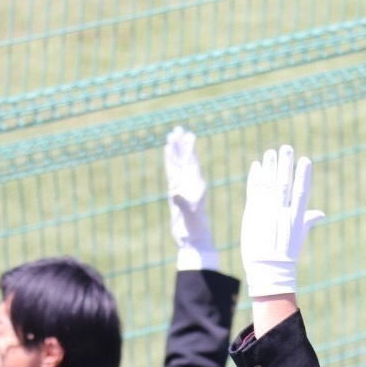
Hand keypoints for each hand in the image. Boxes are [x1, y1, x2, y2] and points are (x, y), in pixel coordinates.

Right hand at [164, 126, 218, 270]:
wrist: (192, 238)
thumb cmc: (195, 228)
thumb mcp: (189, 215)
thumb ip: (182, 203)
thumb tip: (174, 192)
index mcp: (197, 186)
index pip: (192, 164)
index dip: (190, 150)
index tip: (188, 136)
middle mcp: (190, 183)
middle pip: (185, 159)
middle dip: (181, 144)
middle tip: (178, 128)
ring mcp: (182, 186)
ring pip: (177, 164)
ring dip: (175, 150)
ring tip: (172, 135)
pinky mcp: (175, 191)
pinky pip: (172, 173)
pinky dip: (170, 162)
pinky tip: (168, 152)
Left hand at [240, 145, 324, 296]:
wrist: (268, 270)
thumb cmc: (286, 254)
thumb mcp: (300, 237)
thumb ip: (308, 220)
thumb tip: (321, 214)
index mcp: (296, 217)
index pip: (302, 191)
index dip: (304, 175)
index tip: (305, 160)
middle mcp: (282, 212)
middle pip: (284, 183)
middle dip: (285, 165)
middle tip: (285, 148)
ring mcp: (266, 212)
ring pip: (268, 184)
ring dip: (269, 167)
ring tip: (270, 152)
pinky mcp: (252, 214)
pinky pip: (254, 192)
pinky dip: (254, 178)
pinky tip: (256, 165)